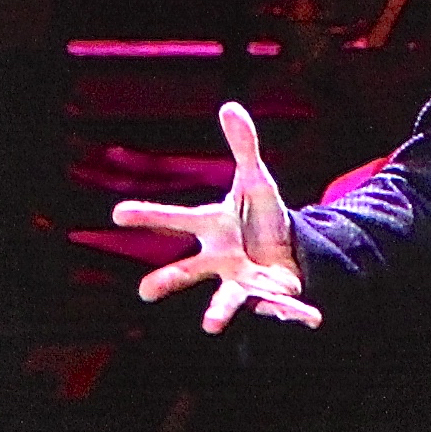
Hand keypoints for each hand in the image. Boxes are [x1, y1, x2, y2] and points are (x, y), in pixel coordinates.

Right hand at [110, 103, 326, 333]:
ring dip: (220, 311)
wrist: (284, 249)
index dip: (147, 216)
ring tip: (210, 325)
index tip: (118, 214)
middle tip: (145, 291)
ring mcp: (241, 280)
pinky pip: (281, 306)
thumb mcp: (256, 181)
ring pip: (227, 297)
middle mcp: (219, 259)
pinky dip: (294, 313)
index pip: (176, 218)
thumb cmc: (260, 217)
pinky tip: (312, 318)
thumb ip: (244, 148)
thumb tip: (230, 106)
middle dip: (169, 280)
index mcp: (212, 228)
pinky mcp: (268, 295)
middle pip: (189, 269)